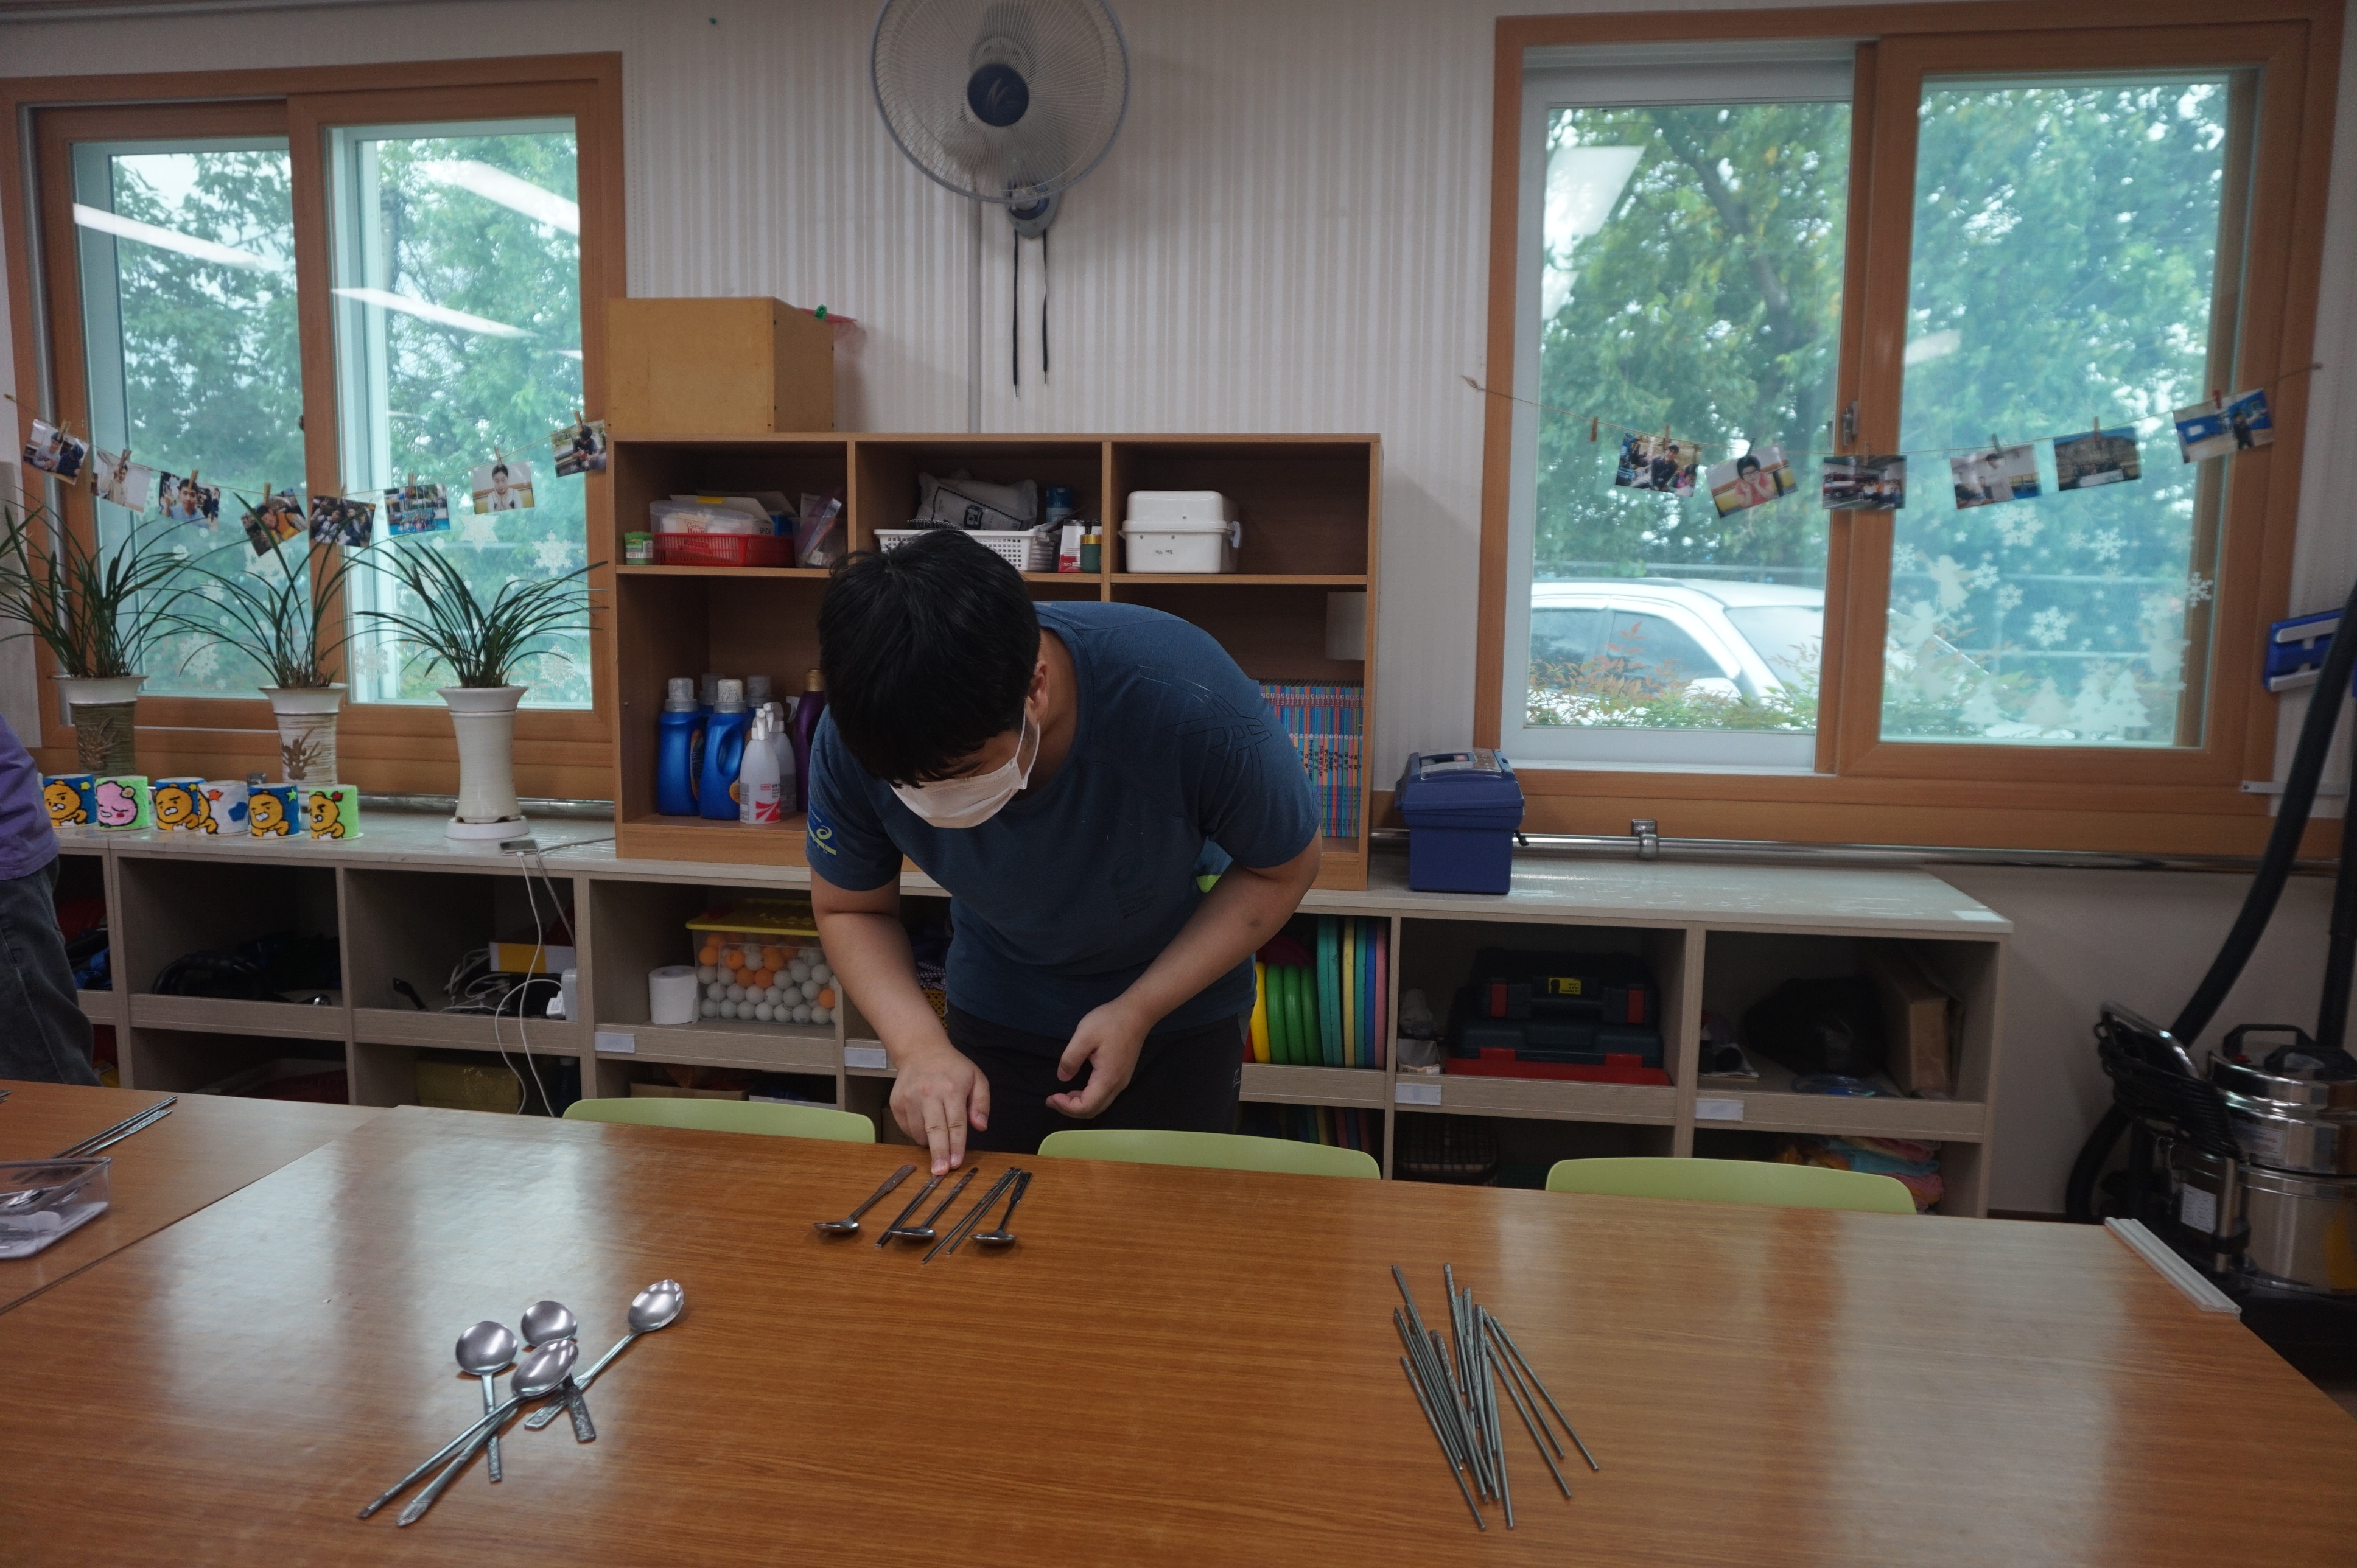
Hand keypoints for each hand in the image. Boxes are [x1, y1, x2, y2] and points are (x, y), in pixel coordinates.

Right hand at [890, 1043, 989, 1174]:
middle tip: (940, 1172)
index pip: (955, 1123)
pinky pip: (907, 1128)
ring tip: (938, 1141)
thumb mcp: (976, 1078)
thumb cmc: (952, 1067)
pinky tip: (925, 1126)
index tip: (956, 1163)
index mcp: (951, 1089)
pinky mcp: (897, 1103)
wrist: (920, 1051)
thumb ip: (982, 1103)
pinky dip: (916, 1134)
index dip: (956, 1145)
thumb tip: (980, 1126)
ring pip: (918, 1132)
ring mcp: (909, 1099)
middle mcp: (928, 1094)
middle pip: (934, 1130)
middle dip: (939, 1153)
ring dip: (929, 1144)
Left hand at [1048, 999, 1149, 1119]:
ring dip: (1080, 1105)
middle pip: (1093, 1110)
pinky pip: (1104, 1096)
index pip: (1086, 1106)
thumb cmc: (1110, 1022)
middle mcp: (1117, 1085)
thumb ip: (1071, 1059)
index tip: (1051, 1097)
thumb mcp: (1084, 1035)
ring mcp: (1122, 1081)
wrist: (1137, 1013)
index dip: (1066, 1107)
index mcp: (1107, 1078)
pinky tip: (1078, 1088)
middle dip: (1070, 1110)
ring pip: (1100, 1105)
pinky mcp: (1122, 1076)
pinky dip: (1088, 1098)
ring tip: (1062, 1096)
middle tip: (1052, 1100)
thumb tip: (1062, 1078)